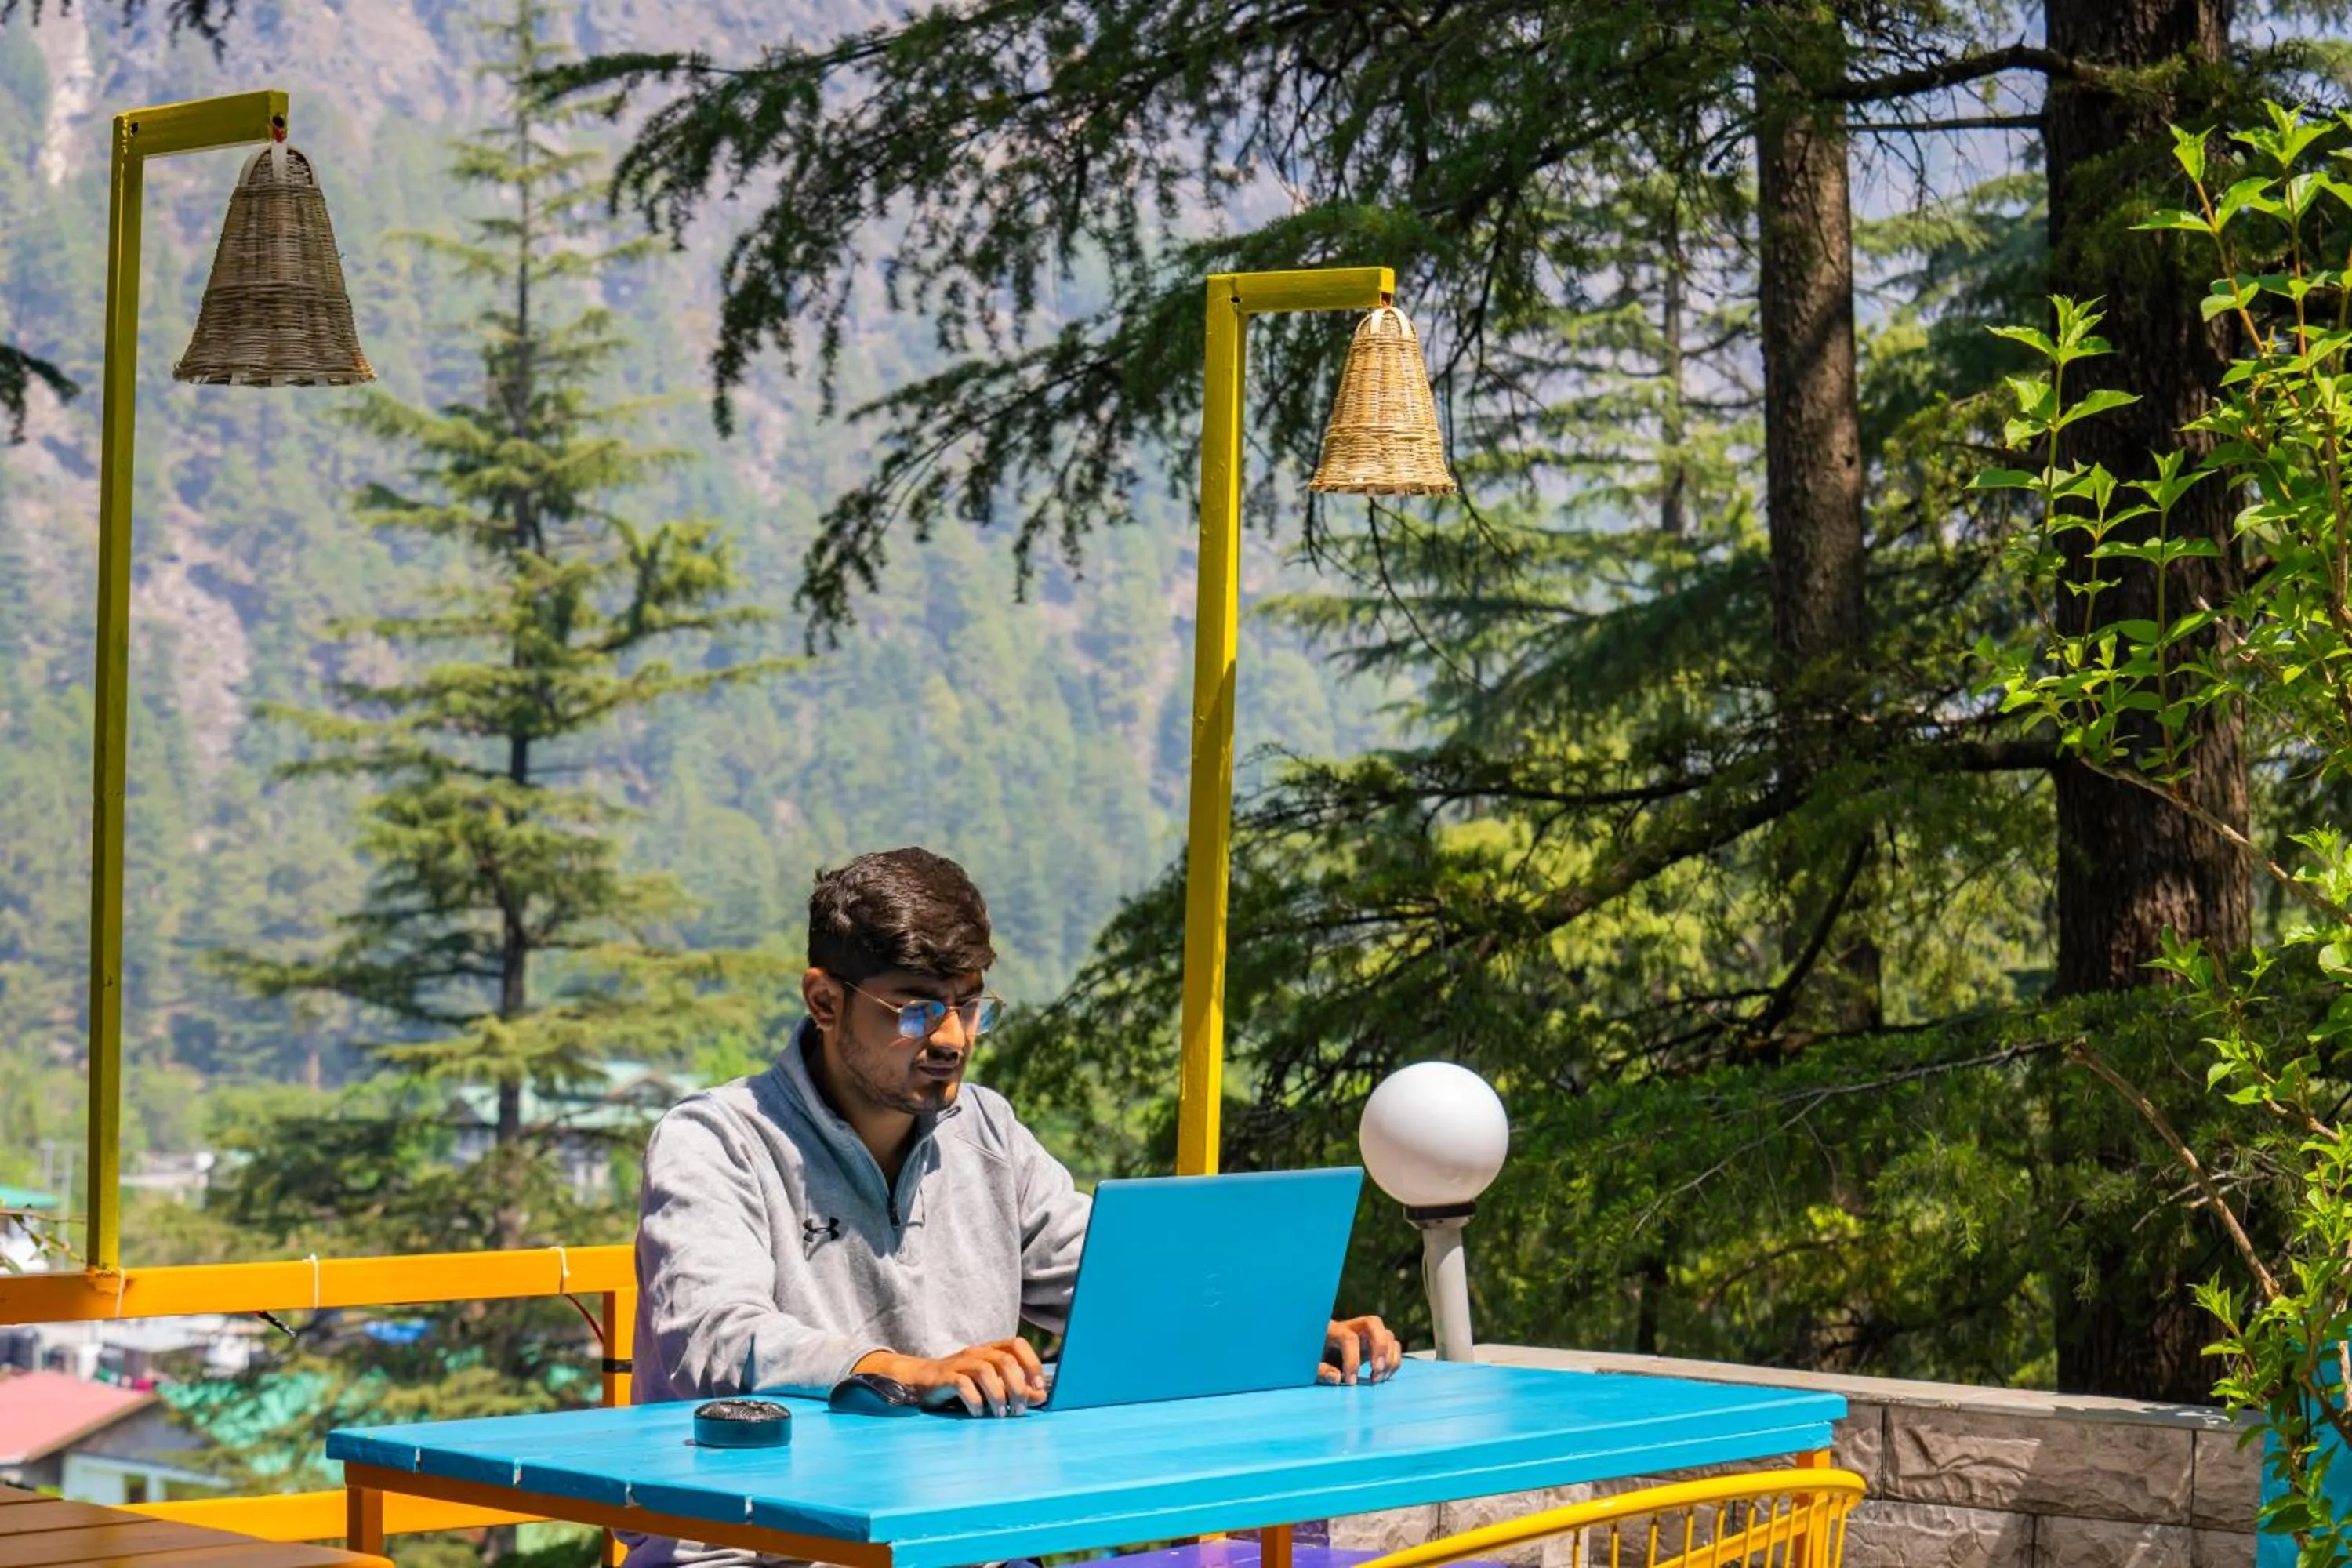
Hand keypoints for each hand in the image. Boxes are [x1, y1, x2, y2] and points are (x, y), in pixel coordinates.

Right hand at [856, 1339, 1047, 1416]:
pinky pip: (963, 1384)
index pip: (1017, 1344)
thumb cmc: (962, 1383)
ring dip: (997, 1395)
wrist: (921, 1381)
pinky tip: (978, 1414)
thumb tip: (1042, 1396)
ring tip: (1000, 1415)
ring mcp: (960, 1362)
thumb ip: (1016, 1389)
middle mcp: (977, 1352)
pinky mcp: (944, 1377)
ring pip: (985, 1371)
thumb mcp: (992, 1385)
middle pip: (1005, 1360)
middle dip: (1017, 1387)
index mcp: (991, 1350)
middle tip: (1019, 1410)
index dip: (1031, 1363)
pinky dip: (974, 1401)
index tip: (1038, 1386)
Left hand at [1319, 1314, 1402, 1384]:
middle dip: (1379, 1347)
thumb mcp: (1310, 1366)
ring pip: (1387, 1334)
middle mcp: (1353, 1327)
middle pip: (1373, 1323)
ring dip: (1388, 1358)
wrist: (1319, 1354)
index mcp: (1333, 1330)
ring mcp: (1367, 1335)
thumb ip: (1321, 1371)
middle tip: (1376, 1370)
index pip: (1348, 1338)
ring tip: (1377, 1379)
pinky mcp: (1376, 1344)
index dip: (1351, 1360)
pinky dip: (1394, 1361)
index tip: (1350, 1382)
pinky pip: (1394, 1346)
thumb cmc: (1313, 1359)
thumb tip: (1336, 1377)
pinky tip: (1384, 1376)